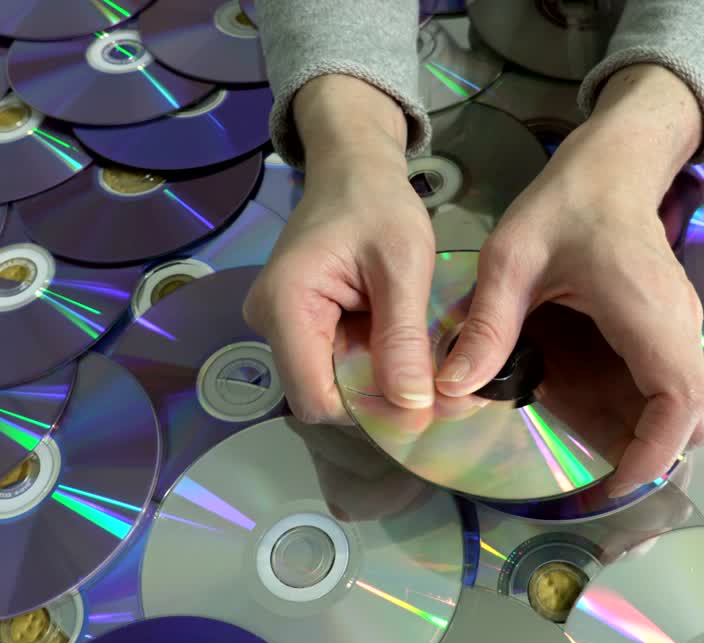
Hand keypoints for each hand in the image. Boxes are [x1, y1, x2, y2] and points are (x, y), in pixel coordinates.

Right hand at [244, 75, 436, 422]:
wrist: (353, 169)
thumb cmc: (377, 203)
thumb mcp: (403, 264)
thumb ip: (404, 337)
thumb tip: (413, 407)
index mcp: (285, 305)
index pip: (317, 399)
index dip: (369, 411)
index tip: (422, 402)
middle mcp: (269, 323)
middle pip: (323, 396)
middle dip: (378, 399)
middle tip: (434, 385)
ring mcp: (279, 326)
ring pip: (331, 384)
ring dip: (377, 382)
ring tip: (420, 359)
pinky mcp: (297, 325)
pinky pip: (333, 364)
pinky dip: (370, 364)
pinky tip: (400, 345)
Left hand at [435, 64, 703, 491]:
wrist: (613, 167)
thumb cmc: (567, 204)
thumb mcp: (511, 258)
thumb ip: (486, 324)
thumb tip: (451, 389)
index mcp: (647, 314)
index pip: (679, 403)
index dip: (654, 453)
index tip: (612, 483)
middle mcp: (677, 330)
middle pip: (693, 420)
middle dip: (653, 457)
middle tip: (596, 480)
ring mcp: (681, 332)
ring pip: (689, 410)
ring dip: (649, 439)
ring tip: (589, 451)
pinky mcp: (670, 333)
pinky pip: (672, 390)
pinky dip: (646, 415)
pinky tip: (593, 412)